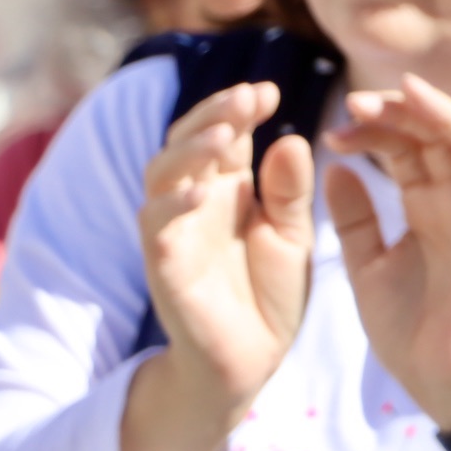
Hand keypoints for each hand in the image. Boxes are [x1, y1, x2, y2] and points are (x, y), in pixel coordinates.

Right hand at [136, 83, 316, 414]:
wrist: (251, 360)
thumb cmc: (270, 295)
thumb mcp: (293, 236)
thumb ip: (290, 192)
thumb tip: (289, 136)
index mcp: (228, 186)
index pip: (226, 133)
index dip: (240, 108)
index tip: (268, 90)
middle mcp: (194, 200)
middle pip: (189, 141)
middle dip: (215, 114)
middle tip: (247, 97)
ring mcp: (173, 229)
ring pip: (163, 174)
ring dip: (191, 150)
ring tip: (225, 134)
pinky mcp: (163, 264)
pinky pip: (157, 227)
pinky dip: (175, 205)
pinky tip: (202, 191)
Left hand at [325, 75, 450, 427]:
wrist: (443, 380)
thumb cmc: (409, 332)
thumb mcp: (367, 266)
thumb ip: (354, 219)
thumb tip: (333, 165)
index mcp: (427, 206)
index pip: (405, 149)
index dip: (373, 131)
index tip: (335, 129)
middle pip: (433, 136)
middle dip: (398, 113)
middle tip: (358, 102)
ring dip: (439, 112)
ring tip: (403, 93)